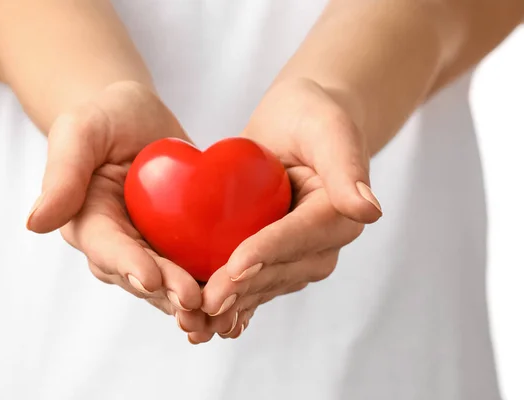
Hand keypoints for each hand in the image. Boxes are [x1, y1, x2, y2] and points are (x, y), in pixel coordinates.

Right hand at [26, 81, 205, 328]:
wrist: (136, 120)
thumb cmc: (105, 118)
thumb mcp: (80, 132)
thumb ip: (62, 173)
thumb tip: (34, 223)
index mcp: (88, 222)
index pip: (107, 248)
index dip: (128, 265)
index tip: (150, 279)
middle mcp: (118, 244)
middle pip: (143, 275)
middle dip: (169, 291)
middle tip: (195, 304)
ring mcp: (150, 247)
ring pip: (172, 282)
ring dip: (195, 300)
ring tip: (221, 313)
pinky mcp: (179, 244)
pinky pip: (197, 267)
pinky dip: (216, 284)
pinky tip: (240, 298)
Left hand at [188, 78, 382, 343]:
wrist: (297, 124)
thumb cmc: (313, 117)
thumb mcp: (329, 129)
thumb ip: (346, 168)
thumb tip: (369, 211)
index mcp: (338, 214)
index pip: (300, 236)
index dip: (267, 252)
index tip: (236, 266)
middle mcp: (320, 243)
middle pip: (280, 270)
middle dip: (242, 287)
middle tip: (205, 303)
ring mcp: (296, 254)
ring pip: (263, 285)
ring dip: (231, 306)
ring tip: (196, 324)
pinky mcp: (273, 256)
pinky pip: (253, 283)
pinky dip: (231, 304)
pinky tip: (205, 324)